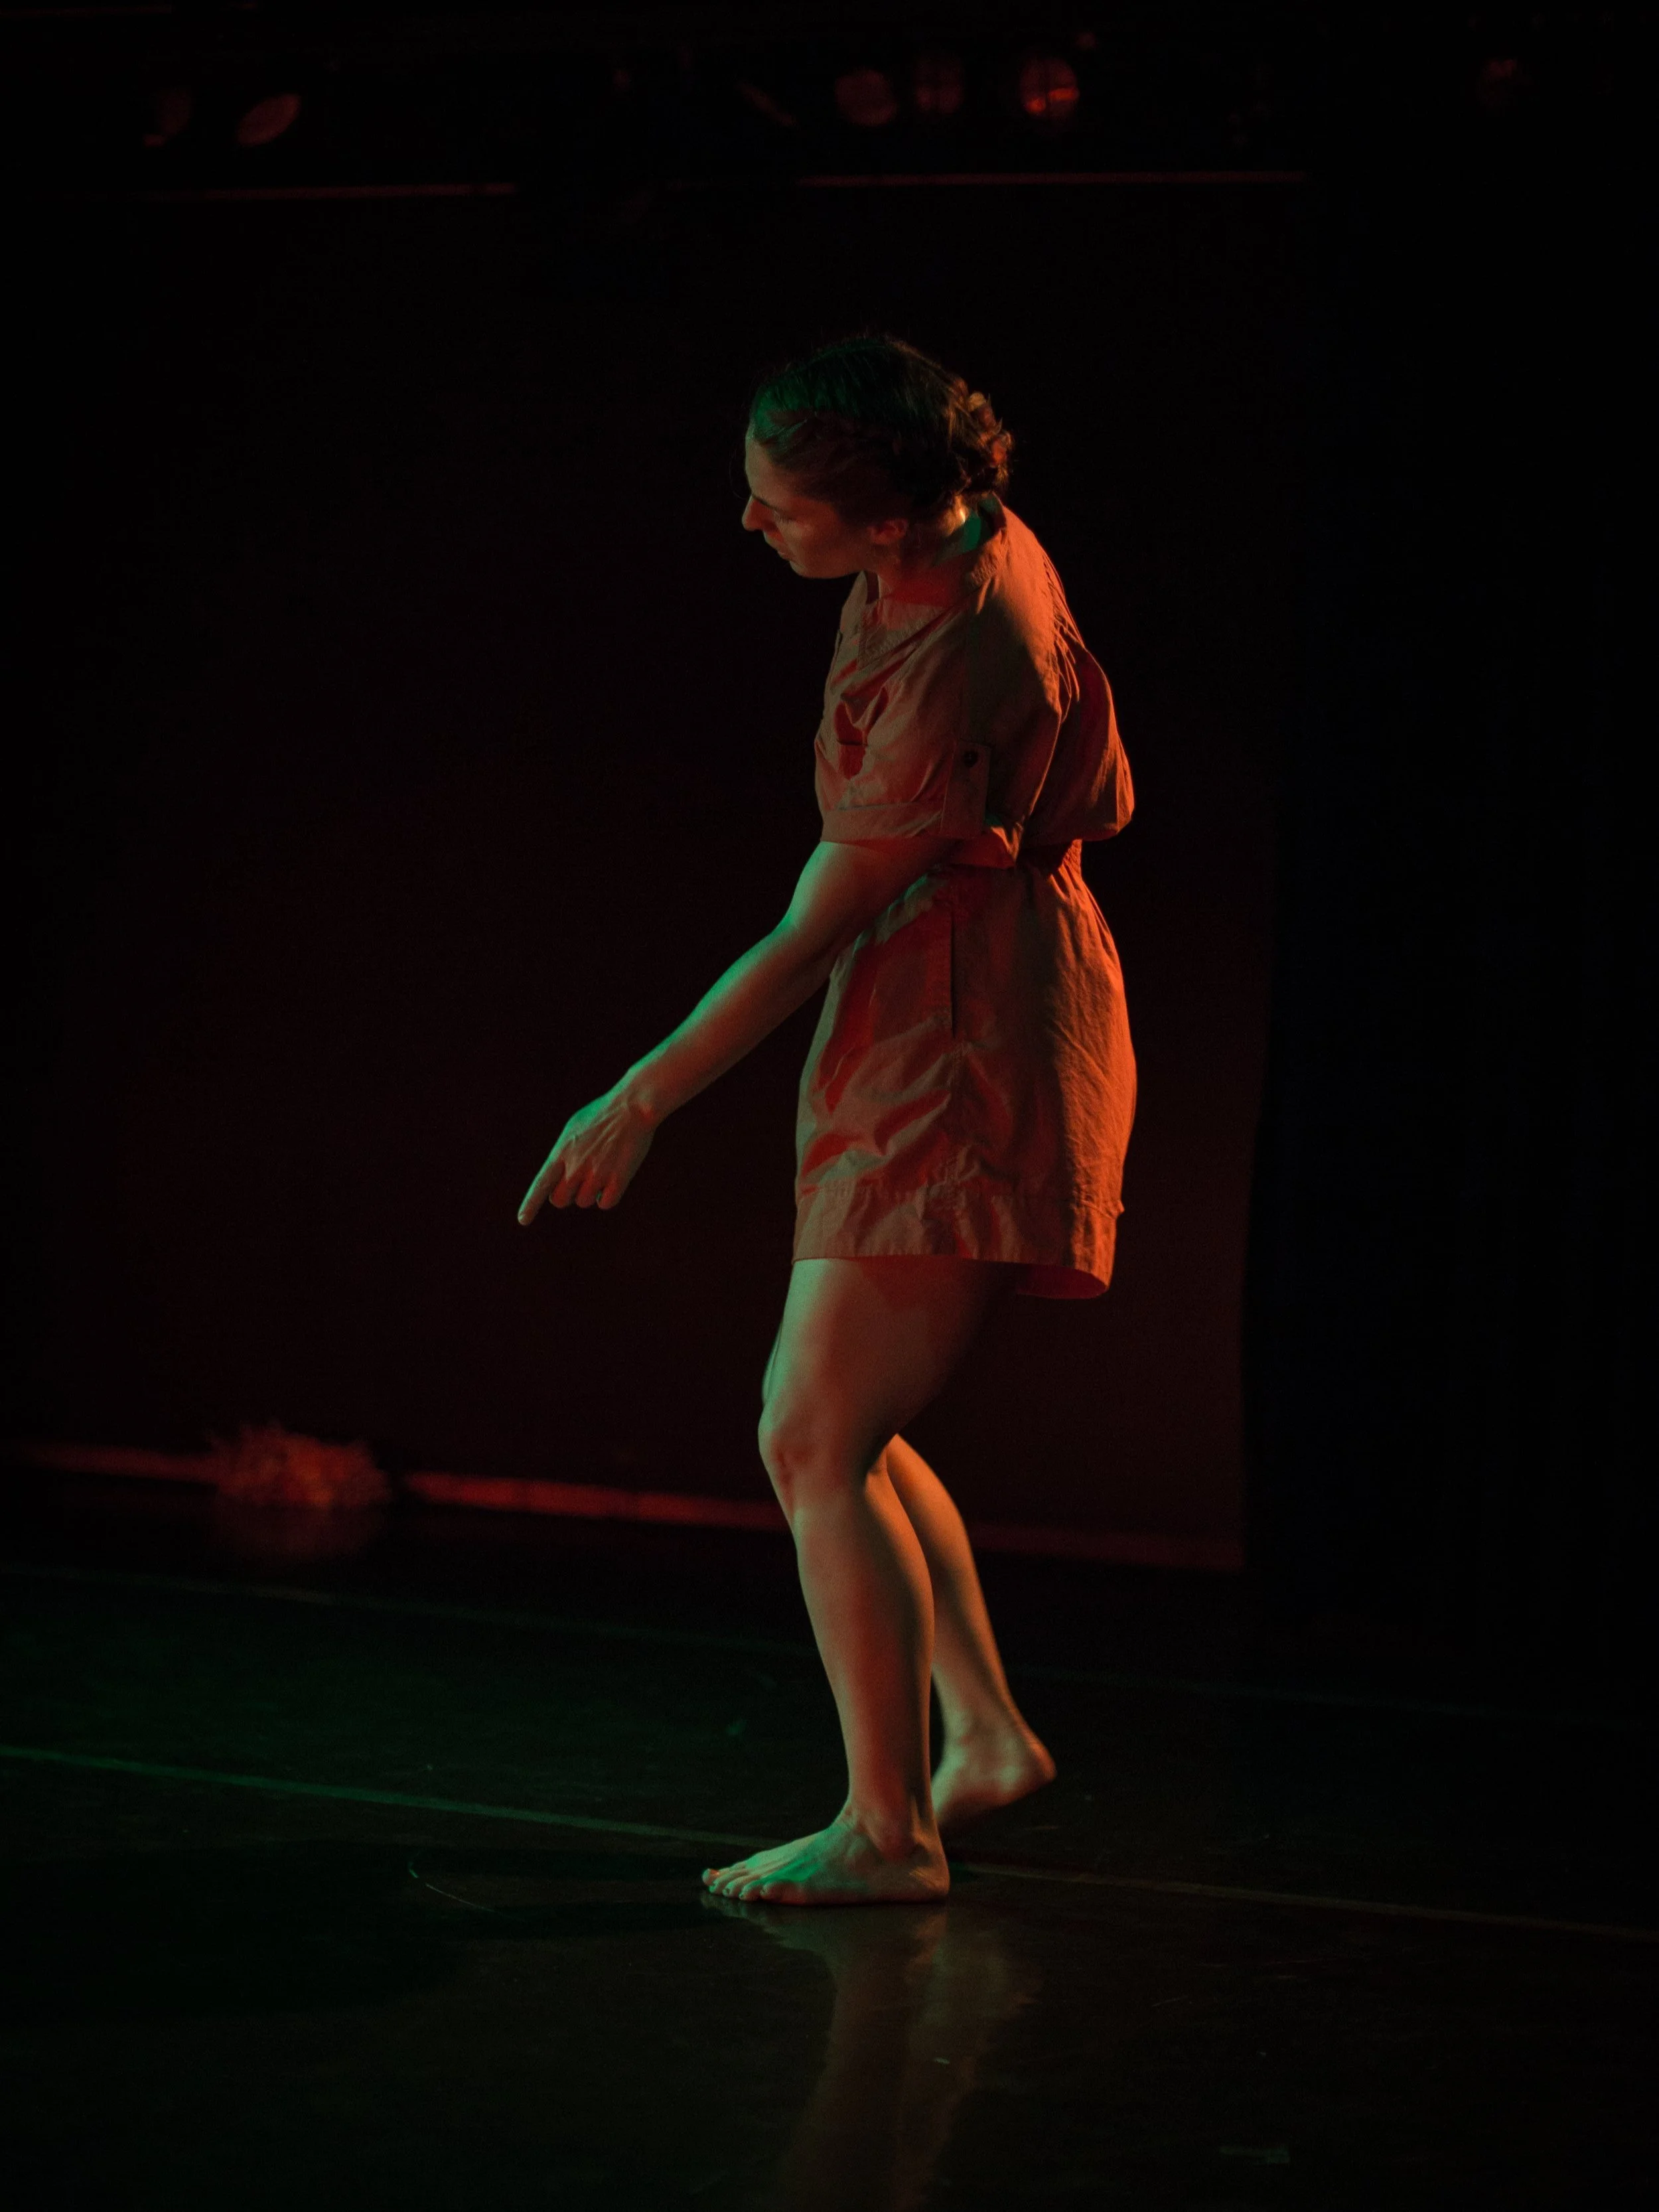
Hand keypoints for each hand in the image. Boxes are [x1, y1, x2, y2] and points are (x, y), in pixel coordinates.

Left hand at [517, 1086, 656, 1222]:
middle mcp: (575, 1167)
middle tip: (579, 1181)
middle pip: (560, 1200)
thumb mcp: (573, 1130)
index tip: (522, 1220)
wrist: (631, 1106)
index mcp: (561, 1152)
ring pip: (584, 1202)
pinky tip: (614, 1179)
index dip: (530, 1205)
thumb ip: (564, 1155)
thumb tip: (562, 1179)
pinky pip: (606, 1204)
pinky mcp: (617, 1180)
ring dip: (591, 1192)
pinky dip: (608, 1196)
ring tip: (602, 1169)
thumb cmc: (602, 1115)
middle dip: (567, 1195)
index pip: (540, 1184)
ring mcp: (596, 1174)